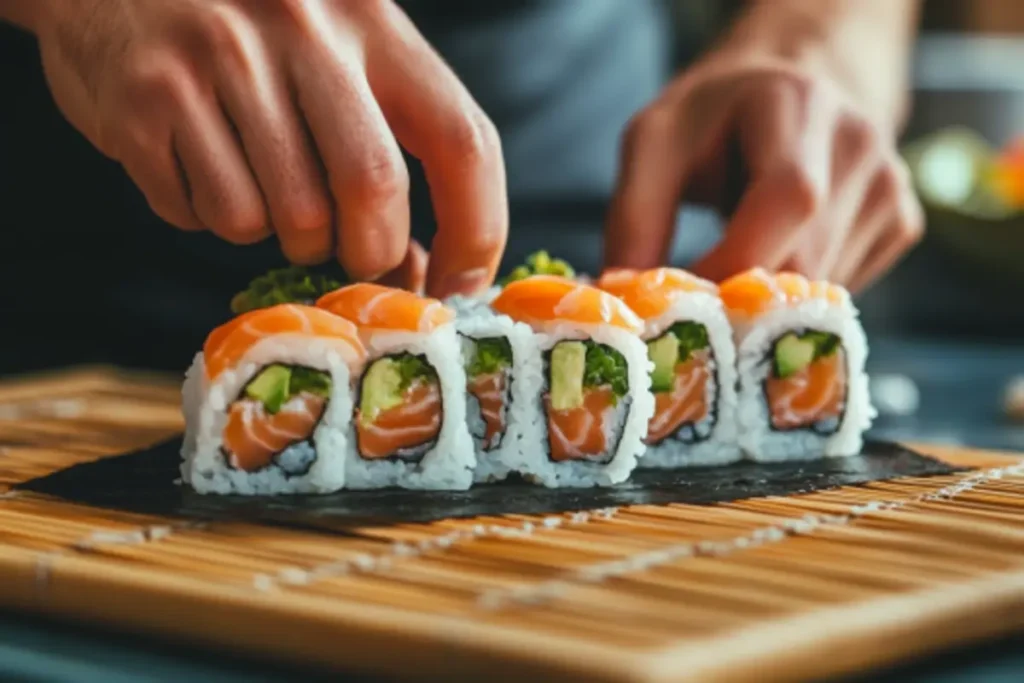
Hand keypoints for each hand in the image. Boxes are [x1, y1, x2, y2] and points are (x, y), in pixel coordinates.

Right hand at [31, 0, 506, 296]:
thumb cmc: (249, 34)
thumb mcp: (336, 52)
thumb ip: (387, 140)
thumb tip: (421, 268)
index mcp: (369, 19)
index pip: (462, 140)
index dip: (476, 231)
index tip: (462, 287)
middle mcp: (300, 30)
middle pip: (372, 190)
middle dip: (370, 252)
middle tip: (351, 252)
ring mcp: (216, 61)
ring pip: (285, 219)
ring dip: (284, 236)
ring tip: (262, 188)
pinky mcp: (145, 101)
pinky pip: (206, 215)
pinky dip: (212, 219)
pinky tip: (202, 169)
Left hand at [603, 3, 922, 292]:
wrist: (790, 87)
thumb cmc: (713, 118)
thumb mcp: (653, 143)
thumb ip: (634, 218)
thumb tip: (624, 303)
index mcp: (799, 106)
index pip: (786, 203)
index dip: (729, 270)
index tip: (675, 307)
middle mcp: (860, 144)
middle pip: (806, 261)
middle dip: (740, 304)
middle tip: (692, 318)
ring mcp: (890, 186)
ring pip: (825, 291)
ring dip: (765, 307)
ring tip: (727, 279)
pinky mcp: (901, 222)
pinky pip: (844, 293)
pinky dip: (797, 301)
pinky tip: (773, 260)